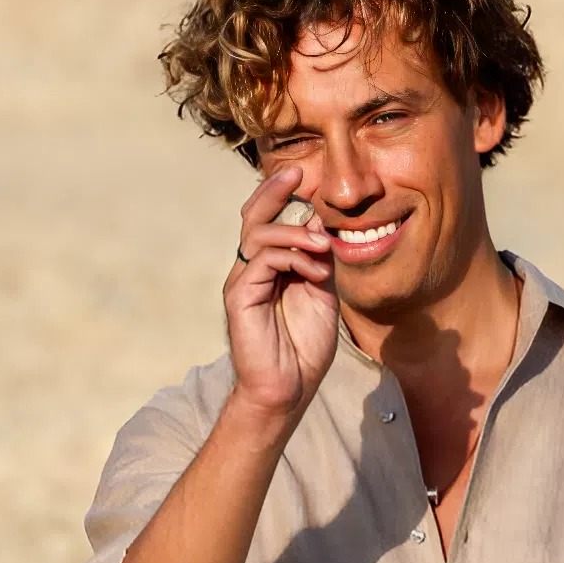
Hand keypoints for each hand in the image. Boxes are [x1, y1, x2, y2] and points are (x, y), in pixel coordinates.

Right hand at [225, 162, 338, 420]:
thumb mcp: (322, 293)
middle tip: (296, 173)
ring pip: (259, 234)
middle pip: (253, 217)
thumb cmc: (305, 347)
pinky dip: (292, 258)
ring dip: (296, 233)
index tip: (302, 175)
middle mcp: (252, 270)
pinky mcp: (240, 297)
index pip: (269, 220)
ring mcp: (244, 282)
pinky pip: (262, 260)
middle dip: (273, 191)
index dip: (281, 195)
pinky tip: (315, 272)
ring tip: (323, 247)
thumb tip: (320, 221)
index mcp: (270, 267)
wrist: (288, 389)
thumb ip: (320, 259)